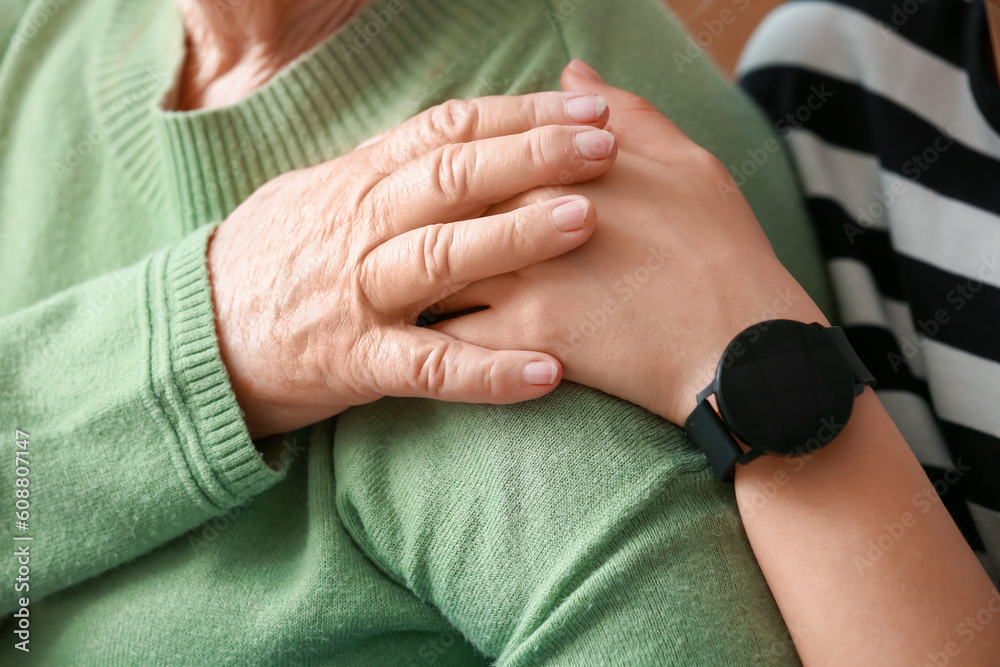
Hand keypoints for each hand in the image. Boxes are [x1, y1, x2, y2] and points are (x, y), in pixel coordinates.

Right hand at [206, 91, 617, 438]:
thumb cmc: (279, 256)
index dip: (520, 114)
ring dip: (515, 236)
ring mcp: (359, 296)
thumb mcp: (326, 193)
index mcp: (363, 181)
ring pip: (442, 257)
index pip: (449, 131)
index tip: (588, 107)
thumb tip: (467, 131)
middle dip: (533, 156)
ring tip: (586, 222)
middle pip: (453, 178)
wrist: (200, 332)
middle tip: (606, 147)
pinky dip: (489, 370)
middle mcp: (363, 228)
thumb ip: (394, 166)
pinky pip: (430, 367)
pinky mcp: (357, 363)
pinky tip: (549, 372)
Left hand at [431, 62, 827, 425]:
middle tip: (401, 245)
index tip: (446, 195)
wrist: (742, 345)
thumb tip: (571, 72)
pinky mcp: (521, 336)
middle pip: (441, 208)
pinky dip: (430, 340)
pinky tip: (423, 345)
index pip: (477, 152)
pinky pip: (448, 337)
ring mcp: (520, 274)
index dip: (457, 172)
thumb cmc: (721, 251)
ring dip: (411, 281)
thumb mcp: (686, 162)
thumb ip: (624, 113)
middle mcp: (528, 214)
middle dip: (414, 225)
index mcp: (560, 166)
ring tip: (403, 295)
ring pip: (431, 270)